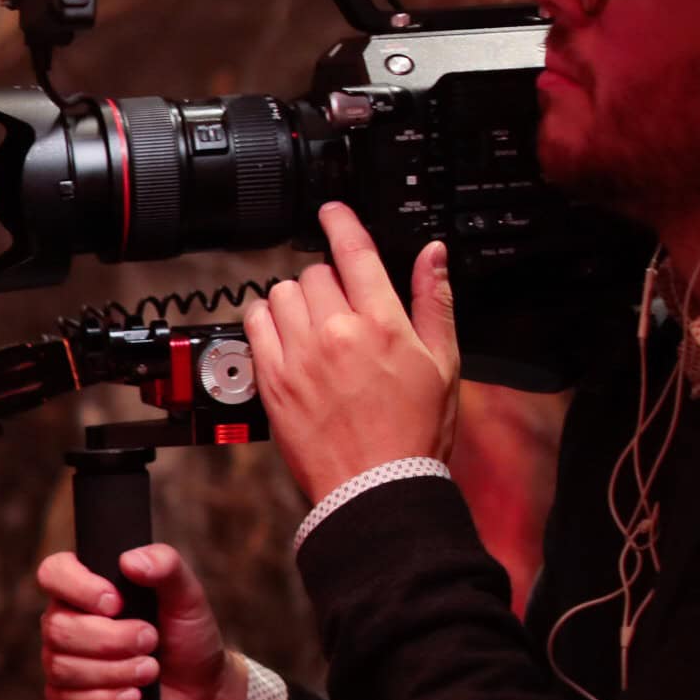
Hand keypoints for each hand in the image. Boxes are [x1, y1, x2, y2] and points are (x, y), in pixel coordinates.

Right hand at [36, 542, 242, 699]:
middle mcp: (65, 622)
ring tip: (151, 670)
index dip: (79, 588)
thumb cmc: (188, 638)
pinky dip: (105, 699)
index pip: (53, 573)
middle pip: (57, 627)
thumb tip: (130, 560)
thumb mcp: (187, 597)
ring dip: (116, 670)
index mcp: (85, 588)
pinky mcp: (65, 699)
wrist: (200, 691)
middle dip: (112, 639)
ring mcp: (61, 661)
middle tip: (151, 640)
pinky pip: (64, 699)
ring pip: (62, 666)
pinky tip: (134, 696)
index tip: (117, 604)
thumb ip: (166, 567)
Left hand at [245, 203, 460, 504]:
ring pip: (281, 294)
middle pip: (315, 273)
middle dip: (328, 281)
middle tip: (342, 307)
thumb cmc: (414, 433)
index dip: (341, 223)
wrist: (376, 486)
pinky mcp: (271, 380)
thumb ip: (433, 301)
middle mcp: (336, 333)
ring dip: (295, 299)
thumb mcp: (443, 363)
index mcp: (383, 323)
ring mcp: (298, 357)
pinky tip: (285, 337)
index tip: (332, 212)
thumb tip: (433, 254)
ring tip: (314, 323)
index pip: (354, 252)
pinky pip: (255, 324)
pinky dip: (266, 321)